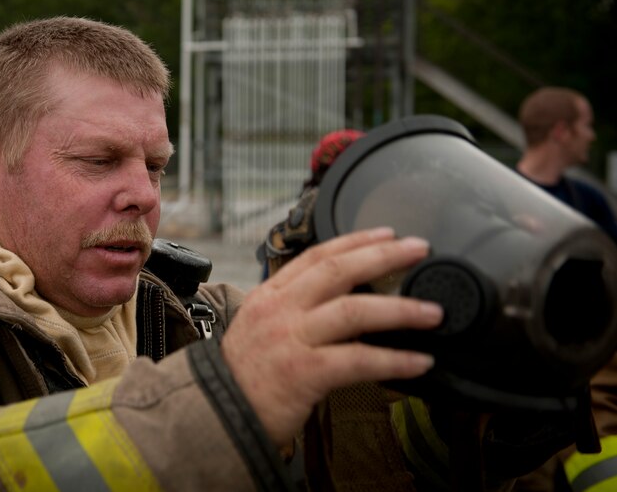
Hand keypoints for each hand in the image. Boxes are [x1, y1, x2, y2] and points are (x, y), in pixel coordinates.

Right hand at [221, 227, 443, 446]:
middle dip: (384, 256)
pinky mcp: (303, 372)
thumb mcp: (259, 327)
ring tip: (433, 311)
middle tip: (420, 249)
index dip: (354, 241)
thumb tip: (340, 302)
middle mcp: (280, 310)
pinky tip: (420, 361)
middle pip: (339, 271)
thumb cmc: (243, 376)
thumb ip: (293, 309)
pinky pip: (359, 360)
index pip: (316, 256)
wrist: (215, 415)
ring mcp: (291, 339)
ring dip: (401, 309)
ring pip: (354, 311)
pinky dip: (395, 360)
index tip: (387, 233)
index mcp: (270, 296)